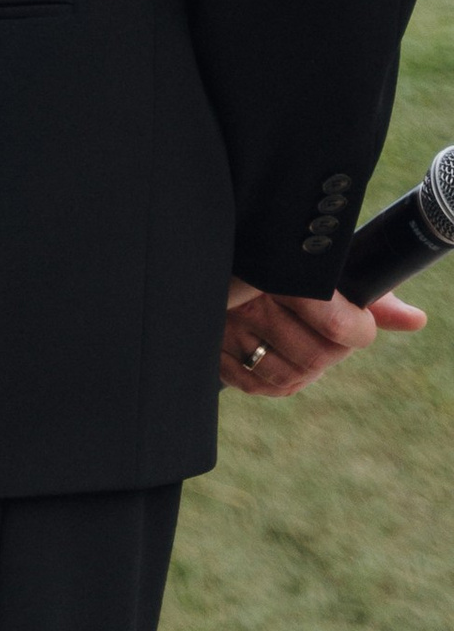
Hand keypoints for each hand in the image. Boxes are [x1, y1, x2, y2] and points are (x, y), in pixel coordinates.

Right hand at [221, 270, 425, 397]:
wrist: (215, 245)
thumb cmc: (281, 256)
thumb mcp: (322, 263)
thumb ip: (370, 295)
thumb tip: (417, 320)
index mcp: (280, 272)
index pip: (337, 325)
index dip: (359, 331)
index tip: (359, 323)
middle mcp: (250, 302)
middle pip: (316, 357)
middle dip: (335, 351)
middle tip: (335, 333)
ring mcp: (227, 329)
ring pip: (290, 376)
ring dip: (310, 367)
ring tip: (311, 345)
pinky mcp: (212, 350)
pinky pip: (257, 385)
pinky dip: (280, 380)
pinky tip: (286, 360)